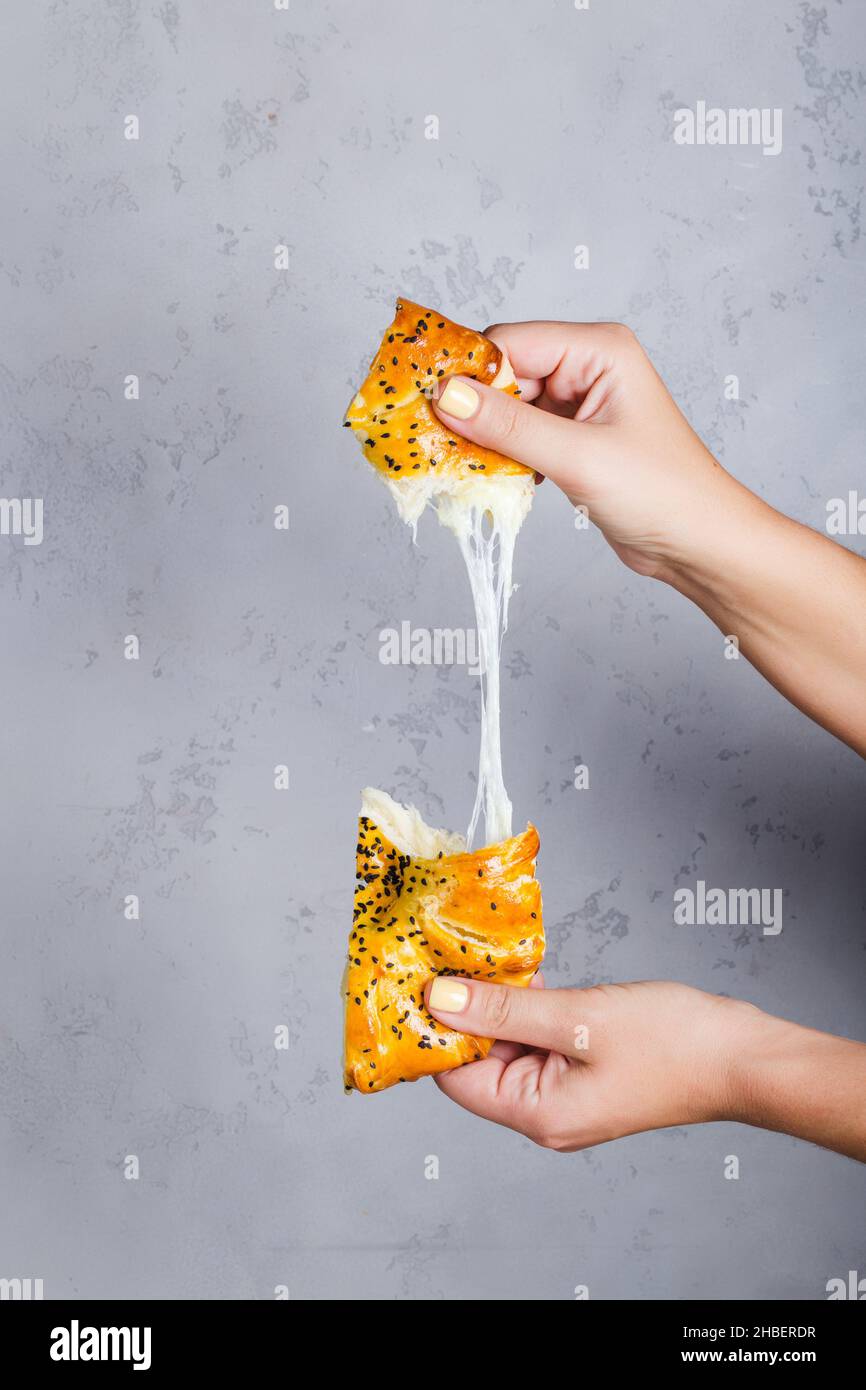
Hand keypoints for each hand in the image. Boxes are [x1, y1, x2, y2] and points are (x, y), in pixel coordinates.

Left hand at [425, 975, 865, 1160]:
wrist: (745, 1055)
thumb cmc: (675, 1044)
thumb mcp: (580, 1019)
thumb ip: (506, 1010)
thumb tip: (439, 1000)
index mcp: (538, 1114)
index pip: (455, 1075)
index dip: (431, 1029)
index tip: (412, 980)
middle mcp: (545, 1112)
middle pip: (477, 1059)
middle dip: (460, 1008)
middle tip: (440, 952)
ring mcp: (566, 1091)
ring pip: (506, 1043)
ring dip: (493, 1002)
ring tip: (475, 953)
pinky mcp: (584, 1069)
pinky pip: (537, 1037)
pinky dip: (525, 1005)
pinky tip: (520, 971)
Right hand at [433, 321, 865, 756]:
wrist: (700, 544)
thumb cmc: (663, 494)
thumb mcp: (579, 458)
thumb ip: (509, 427)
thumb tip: (445, 396)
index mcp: (599, 349)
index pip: (509, 342)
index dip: (465, 372)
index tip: (423, 404)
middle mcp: (587, 367)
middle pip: (502, 372)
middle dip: (467, 406)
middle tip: (427, 440)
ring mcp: (578, 404)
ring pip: (505, 407)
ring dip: (479, 435)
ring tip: (449, 462)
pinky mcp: (571, 440)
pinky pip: (517, 435)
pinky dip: (496, 454)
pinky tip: (481, 475)